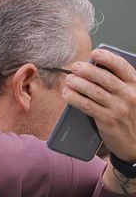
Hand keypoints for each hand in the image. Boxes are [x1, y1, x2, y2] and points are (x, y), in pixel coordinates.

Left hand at [64, 49, 135, 163]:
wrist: (135, 143)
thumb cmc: (129, 116)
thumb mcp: (130, 98)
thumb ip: (118, 85)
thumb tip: (93, 70)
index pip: (122, 67)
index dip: (108, 58)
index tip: (95, 53)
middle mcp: (129, 95)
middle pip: (104, 77)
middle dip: (86, 70)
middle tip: (75, 67)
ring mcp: (119, 108)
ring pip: (93, 90)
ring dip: (77, 83)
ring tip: (69, 80)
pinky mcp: (108, 120)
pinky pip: (87, 105)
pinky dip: (74, 98)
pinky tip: (67, 94)